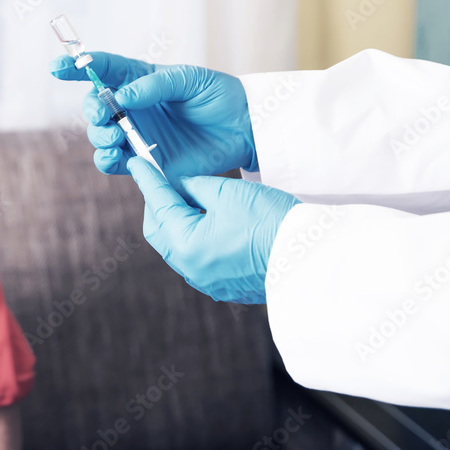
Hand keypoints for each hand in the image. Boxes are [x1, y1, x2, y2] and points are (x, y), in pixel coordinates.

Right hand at [49, 52, 257, 182]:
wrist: (243, 130)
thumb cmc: (219, 96)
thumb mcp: (189, 79)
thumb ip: (154, 86)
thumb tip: (122, 96)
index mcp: (139, 80)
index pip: (101, 70)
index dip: (76, 67)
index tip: (57, 67)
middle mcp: (132, 107)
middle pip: (95, 106)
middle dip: (91, 109)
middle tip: (104, 114)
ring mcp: (136, 135)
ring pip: (99, 135)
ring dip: (98, 136)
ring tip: (115, 136)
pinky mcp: (144, 161)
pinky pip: (113, 163)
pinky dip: (106, 160)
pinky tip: (116, 155)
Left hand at [127, 157, 299, 303]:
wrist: (312, 257)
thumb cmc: (271, 221)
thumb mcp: (227, 193)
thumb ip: (195, 186)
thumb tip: (182, 186)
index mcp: (185, 245)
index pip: (158, 205)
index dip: (148, 179)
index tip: (137, 163)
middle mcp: (191, 268)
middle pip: (160, 231)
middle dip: (159, 205)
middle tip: (166, 182)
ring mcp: (208, 281)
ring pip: (178, 247)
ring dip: (178, 223)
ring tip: (190, 200)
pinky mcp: (225, 286)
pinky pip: (198, 259)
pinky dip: (196, 239)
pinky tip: (209, 224)